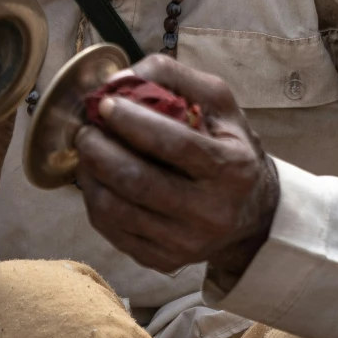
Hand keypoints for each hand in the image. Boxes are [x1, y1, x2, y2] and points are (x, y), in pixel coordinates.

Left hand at [73, 57, 279, 286]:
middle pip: (138, 181)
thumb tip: (122, 77)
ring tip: (87, 153)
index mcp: (232, 168)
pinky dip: (95, 201)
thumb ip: (174, 77)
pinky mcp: (164, 261)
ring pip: (117, 210)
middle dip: (100, 150)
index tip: (105, 104)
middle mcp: (211, 212)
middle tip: (86, 131)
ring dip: (90, 175)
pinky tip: (97, 180)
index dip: (133, 121)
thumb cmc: (229, 147)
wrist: (252, 214)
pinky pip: (112, 232)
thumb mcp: (219, 103)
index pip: (174, 144)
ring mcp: (186, 243)